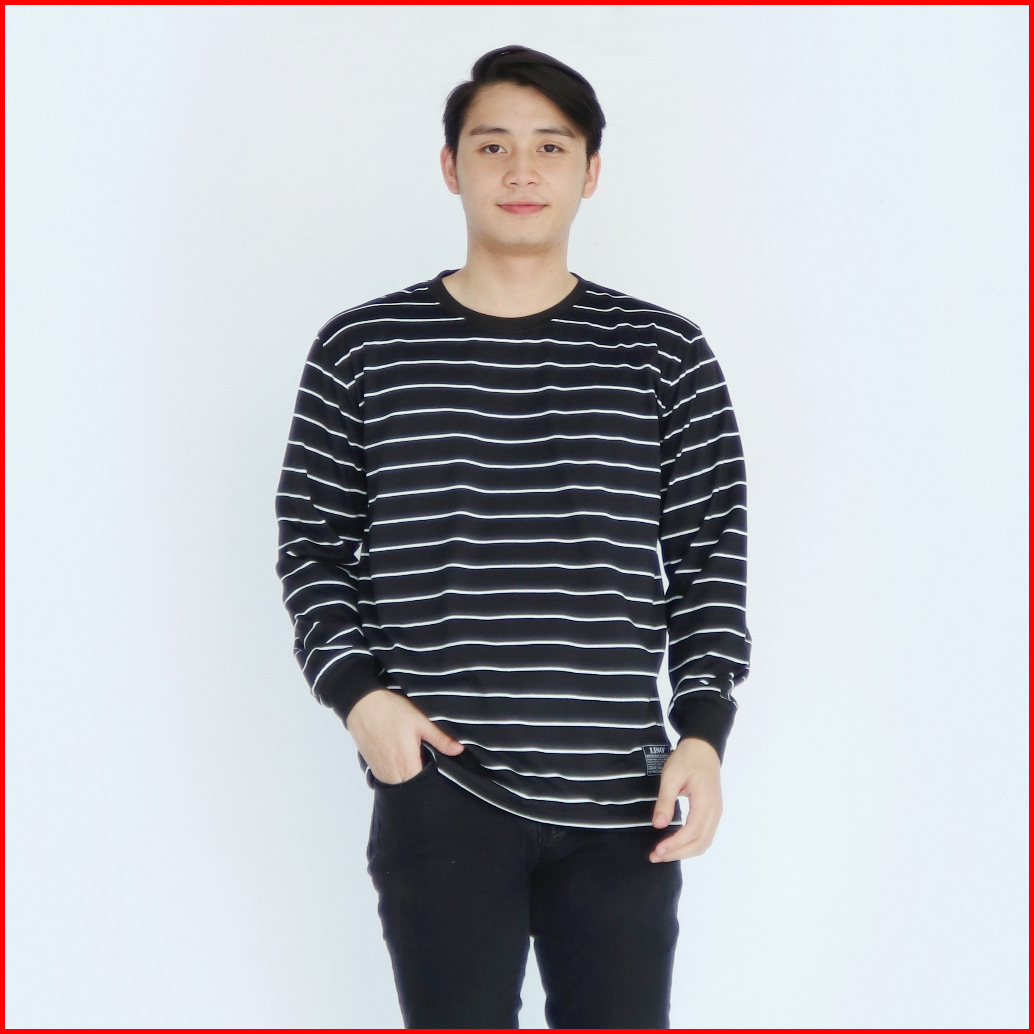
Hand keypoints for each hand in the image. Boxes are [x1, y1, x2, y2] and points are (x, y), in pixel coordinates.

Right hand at [344, 688, 463, 783]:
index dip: (433, 781)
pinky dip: (396, 776)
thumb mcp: (420, 721)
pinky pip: (387, 780)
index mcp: (406, 762)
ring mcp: (380, 771)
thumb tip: (459, 750)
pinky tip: (401, 761)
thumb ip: (440, 739)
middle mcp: (392, 772)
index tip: (438, 772)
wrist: (362, 704)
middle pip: (410, 788)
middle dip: (420, 782)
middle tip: (427, 765)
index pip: (423, 785)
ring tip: (414, 762)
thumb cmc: (391, 711)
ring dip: (408, 779)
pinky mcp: (372, 767)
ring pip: (398, 785)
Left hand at [649, 737, 722, 862]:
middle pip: (700, 842)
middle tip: (655, 856)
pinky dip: (691, 845)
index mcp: (705, 801)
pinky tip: (676, 845)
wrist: (703, 748)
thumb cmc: (686, 758)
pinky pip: (705, 836)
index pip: (692, 832)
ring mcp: (716, 813)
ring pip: (704, 843)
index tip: (657, 850)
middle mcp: (714, 811)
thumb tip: (658, 825)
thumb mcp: (671, 776)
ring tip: (662, 853)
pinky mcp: (713, 813)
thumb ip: (664, 801)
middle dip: (677, 853)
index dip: (675, 844)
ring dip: (684, 852)